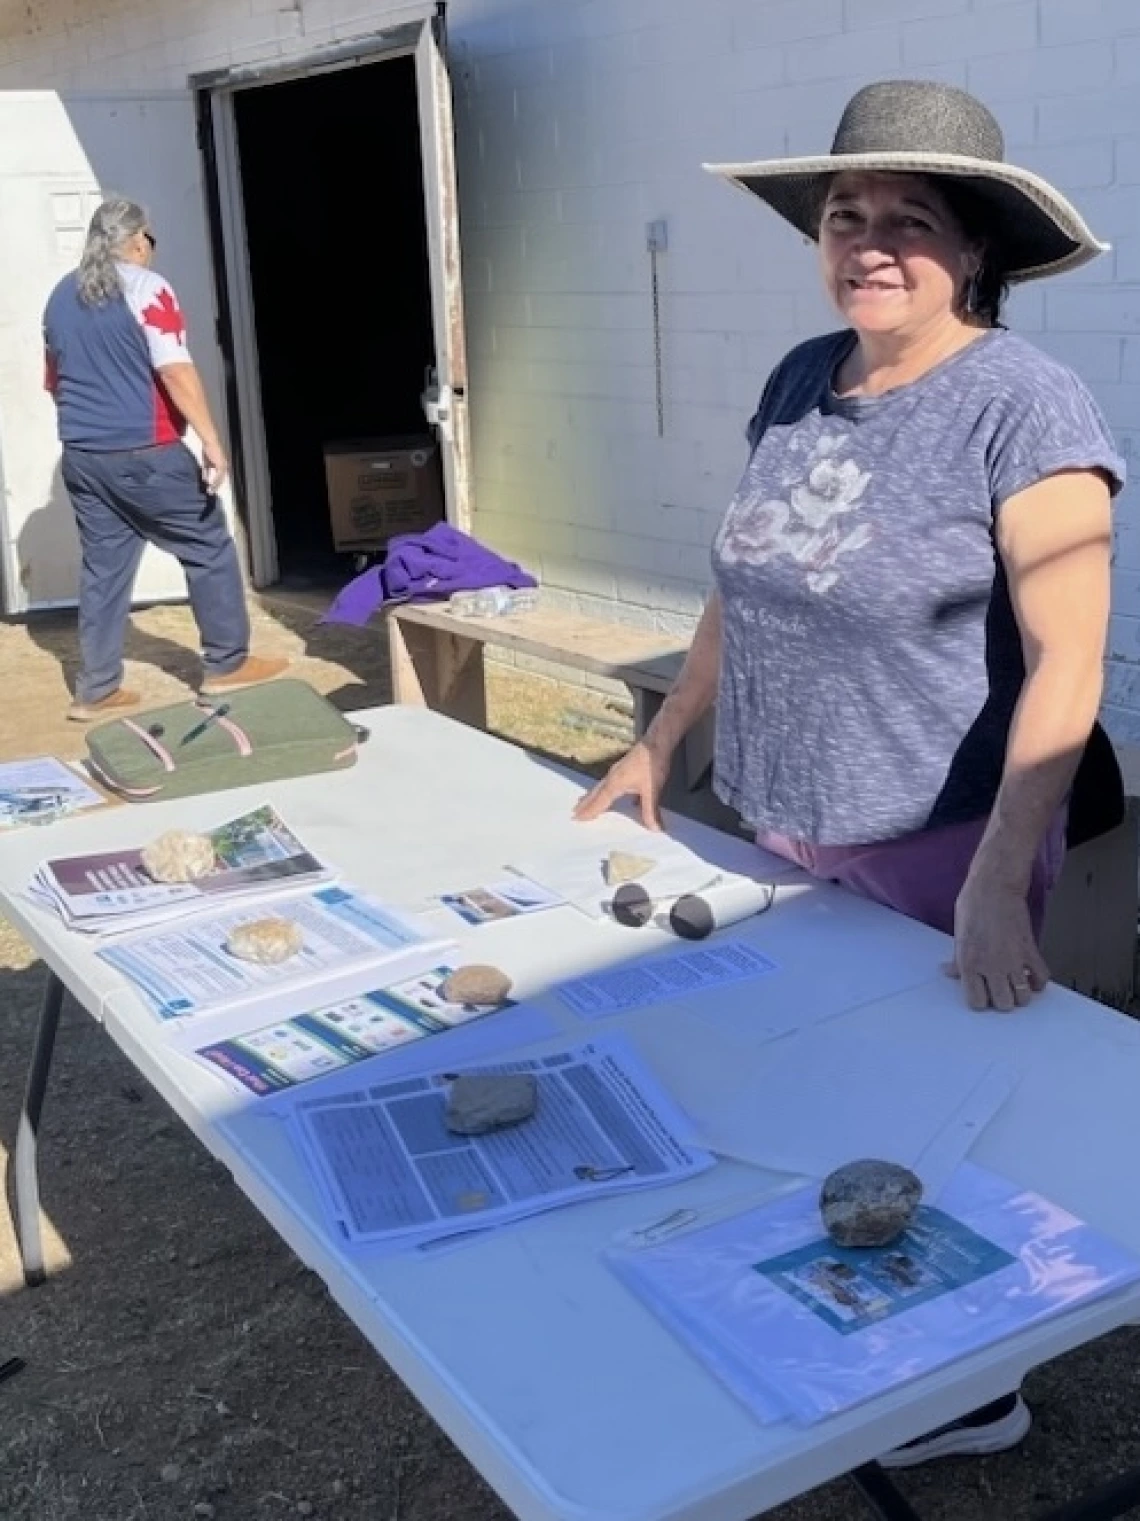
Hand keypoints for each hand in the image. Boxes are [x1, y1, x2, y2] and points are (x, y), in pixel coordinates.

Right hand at [201, 441, 228, 492]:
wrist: (210, 441)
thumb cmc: (208, 449)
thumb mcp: (206, 462)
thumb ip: (206, 470)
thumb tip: (205, 479)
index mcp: (223, 465)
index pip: (221, 476)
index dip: (217, 483)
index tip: (212, 488)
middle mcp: (226, 466)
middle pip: (222, 479)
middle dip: (217, 487)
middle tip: (212, 493)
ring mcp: (225, 465)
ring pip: (221, 479)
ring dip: (215, 486)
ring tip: (211, 491)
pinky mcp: (222, 465)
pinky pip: (219, 476)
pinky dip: (215, 482)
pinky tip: (211, 486)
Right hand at [572, 740, 670, 830]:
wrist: (657, 742)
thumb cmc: (652, 764)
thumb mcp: (652, 790)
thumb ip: (651, 811)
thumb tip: (654, 829)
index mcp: (615, 784)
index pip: (599, 801)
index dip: (589, 811)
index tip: (577, 818)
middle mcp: (612, 777)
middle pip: (595, 793)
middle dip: (585, 804)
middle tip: (574, 812)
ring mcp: (617, 771)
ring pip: (601, 787)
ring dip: (592, 796)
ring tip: (584, 801)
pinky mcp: (624, 767)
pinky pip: (610, 782)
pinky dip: (606, 790)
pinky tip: (613, 794)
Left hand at [946, 875, 1048, 1011]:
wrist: (995, 887)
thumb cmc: (973, 905)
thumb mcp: (959, 934)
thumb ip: (957, 959)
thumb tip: (950, 972)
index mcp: (969, 963)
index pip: (976, 1002)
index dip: (979, 1000)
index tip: (981, 993)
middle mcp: (991, 966)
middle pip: (1003, 1004)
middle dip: (1002, 1001)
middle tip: (999, 989)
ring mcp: (1013, 960)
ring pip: (1023, 997)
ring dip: (1020, 994)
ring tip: (1015, 984)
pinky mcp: (1030, 951)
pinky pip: (1041, 978)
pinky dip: (1038, 982)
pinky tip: (1030, 976)